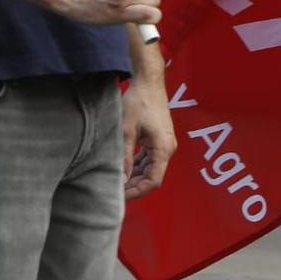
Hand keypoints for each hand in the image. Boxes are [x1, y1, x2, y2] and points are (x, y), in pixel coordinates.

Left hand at [122, 74, 176, 199]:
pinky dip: (137, 166)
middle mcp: (167, 148)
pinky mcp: (159, 139)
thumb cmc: (139, 103)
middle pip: (152, 177)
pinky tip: (122, 166)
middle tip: (113, 190)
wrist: (148, 83)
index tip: (120, 196)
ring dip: (134, 176)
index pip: (153, 181)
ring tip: (115, 179)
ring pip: (150, 169)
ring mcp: (164, 144)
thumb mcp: (126, 132)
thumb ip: (124, 157)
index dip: (137, 192)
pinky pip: (149, 159)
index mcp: (163, 149)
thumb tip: (120, 180)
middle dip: (134, 186)